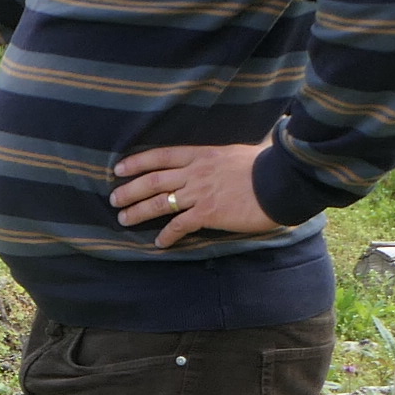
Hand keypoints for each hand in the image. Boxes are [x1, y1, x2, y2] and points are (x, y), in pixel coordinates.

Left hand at [109, 142, 281, 247]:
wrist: (281, 181)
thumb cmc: (265, 165)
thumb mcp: (237, 152)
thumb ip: (222, 156)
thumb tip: (225, 155)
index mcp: (201, 154)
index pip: (161, 156)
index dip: (137, 162)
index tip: (119, 169)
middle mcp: (196, 172)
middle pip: (153, 180)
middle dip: (130, 190)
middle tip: (114, 199)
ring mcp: (201, 192)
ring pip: (160, 202)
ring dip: (139, 211)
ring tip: (124, 219)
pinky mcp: (209, 213)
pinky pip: (181, 225)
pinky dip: (168, 235)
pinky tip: (159, 242)